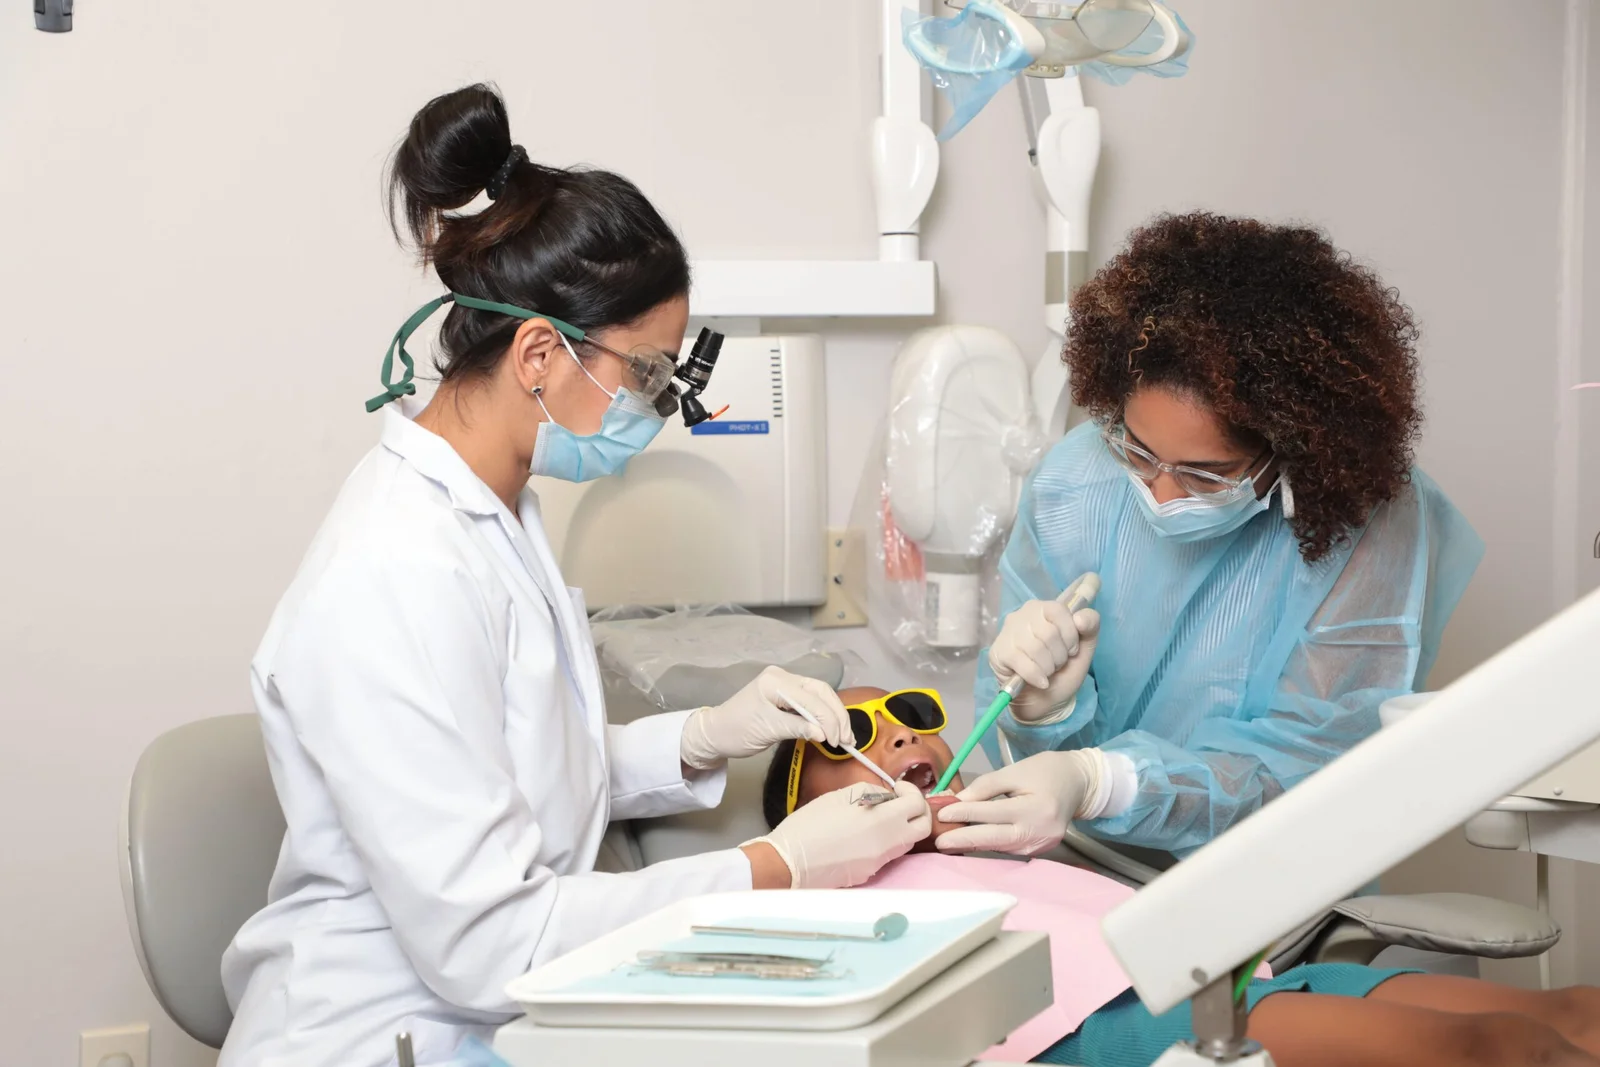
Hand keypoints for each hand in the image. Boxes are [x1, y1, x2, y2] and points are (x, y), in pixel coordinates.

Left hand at [680, 667, 851, 770]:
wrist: (714, 734)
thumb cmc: (736, 732)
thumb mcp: (767, 731)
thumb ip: (797, 728)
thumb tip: (824, 733)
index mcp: (774, 681)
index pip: (811, 698)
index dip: (828, 720)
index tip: (838, 741)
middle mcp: (782, 676)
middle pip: (820, 691)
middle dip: (836, 715)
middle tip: (848, 739)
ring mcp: (785, 683)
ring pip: (819, 695)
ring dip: (833, 715)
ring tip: (845, 736)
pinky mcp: (786, 694)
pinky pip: (811, 701)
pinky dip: (823, 715)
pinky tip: (832, 729)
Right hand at [751, 780, 931, 888]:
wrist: (790, 861)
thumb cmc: (810, 824)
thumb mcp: (839, 796)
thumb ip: (870, 791)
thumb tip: (886, 796)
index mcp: (883, 820)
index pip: (918, 805)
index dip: (911, 791)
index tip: (898, 787)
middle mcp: (888, 843)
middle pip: (923, 827)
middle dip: (916, 811)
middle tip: (898, 802)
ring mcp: (880, 862)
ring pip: (906, 842)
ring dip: (901, 826)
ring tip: (878, 816)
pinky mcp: (869, 874)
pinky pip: (887, 854)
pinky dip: (884, 841)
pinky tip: (861, 835)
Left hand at [933, 750, 1103, 854]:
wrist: (1079, 783)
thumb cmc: (1046, 771)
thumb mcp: (1016, 771)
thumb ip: (987, 785)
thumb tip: (958, 800)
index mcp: (1036, 809)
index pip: (993, 813)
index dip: (965, 813)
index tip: (942, 813)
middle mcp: (1040, 832)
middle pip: (994, 838)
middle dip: (964, 839)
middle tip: (938, 841)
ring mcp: (1040, 845)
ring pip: (999, 846)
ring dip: (972, 843)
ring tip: (947, 841)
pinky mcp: (1038, 850)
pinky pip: (1007, 848)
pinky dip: (987, 844)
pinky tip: (969, 841)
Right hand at [989, 580, 1099, 722]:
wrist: (1045, 700)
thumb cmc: (1063, 670)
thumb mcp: (1084, 648)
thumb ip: (1090, 626)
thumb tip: (1079, 619)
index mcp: (1044, 609)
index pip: (1058, 610)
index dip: (1069, 635)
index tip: (1071, 650)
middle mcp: (1022, 615)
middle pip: (1048, 632)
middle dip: (1059, 655)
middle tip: (1057, 664)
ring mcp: (1007, 633)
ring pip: (1035, 648)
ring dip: (1048, 667)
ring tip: (1047, 671)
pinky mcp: (998, 653)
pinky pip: (1022, 663)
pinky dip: (1036, 676)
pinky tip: (1040, 681)